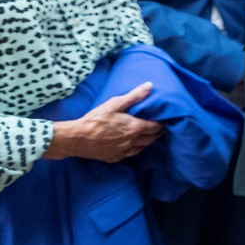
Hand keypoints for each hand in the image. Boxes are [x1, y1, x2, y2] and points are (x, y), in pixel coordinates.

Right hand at [45, 83, 162, 161]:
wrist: (77, 138)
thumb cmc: (95, 119)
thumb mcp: (115, 104)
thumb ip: (134, 96)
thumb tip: (150, 86)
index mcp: (135, 128)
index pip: (156, 127)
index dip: (163, 123)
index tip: (167, 119)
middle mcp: (133, 142)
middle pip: (152, 139)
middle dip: (158, 133)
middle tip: (161, 127)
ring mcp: (124, 152)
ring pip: (143, 148)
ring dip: (148, 141)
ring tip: (150, 135)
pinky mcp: (115, 158)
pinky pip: (131, 154)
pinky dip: (136, 149)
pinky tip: (134, 145)